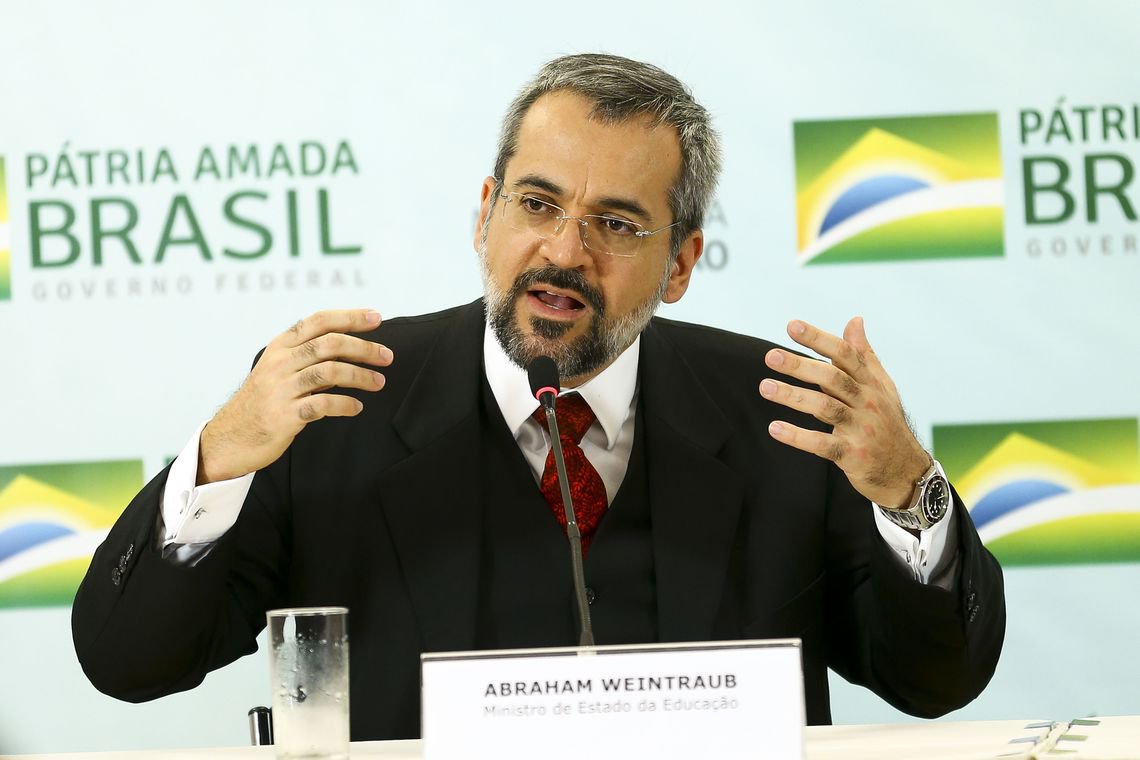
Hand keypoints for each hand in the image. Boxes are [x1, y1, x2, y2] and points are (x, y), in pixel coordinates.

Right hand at [197, 309, 392, 484]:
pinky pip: (323, 404)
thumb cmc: (263, 403)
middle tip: (388, 356)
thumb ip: (309, 357)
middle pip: (330, 343)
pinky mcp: (284, 415)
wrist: (231, 439)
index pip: (318, 321)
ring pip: (330, 371)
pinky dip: (345, 404)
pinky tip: (356, 407)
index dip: (350, 316)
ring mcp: (281, 388)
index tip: (377, 317)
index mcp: (280, 347)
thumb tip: (352, 347)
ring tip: (379, 382)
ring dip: (360, 376)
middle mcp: (279, 363)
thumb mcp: (279, 371)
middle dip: (364, 348)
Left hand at [758, 317, 929, 507]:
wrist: (906, 471)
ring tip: (765, 387)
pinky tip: (774, 428)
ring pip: (825, 408)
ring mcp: (860, 429)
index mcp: (871, 383)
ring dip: (793, 396)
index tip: (792, 326)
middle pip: (832, 378)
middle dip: (801, 365)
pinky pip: (822, 444)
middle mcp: (867, 402)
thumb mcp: (881, 387)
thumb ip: (863, 355)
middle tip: (770, 356)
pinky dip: (798, 437)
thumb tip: (854, 320)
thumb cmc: (887, 423)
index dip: (818, 338)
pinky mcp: (852, 455)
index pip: (844, 354)